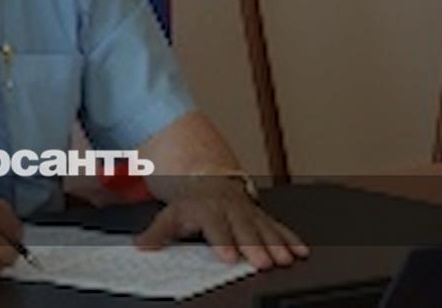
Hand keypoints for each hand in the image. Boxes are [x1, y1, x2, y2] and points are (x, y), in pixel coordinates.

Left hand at [134, 178, 308, 269]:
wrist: (209, 180)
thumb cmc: (191, 203)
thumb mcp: (171, 214)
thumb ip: (158, 233)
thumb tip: (141, 247)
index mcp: (207, 209)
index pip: (215, 227)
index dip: (223, 241)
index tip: (229, 256)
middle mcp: (231, 209)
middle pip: (244, 229)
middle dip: (256, 246)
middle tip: (264, 262)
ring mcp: (248, 212)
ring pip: (265, 228)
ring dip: (277, 244)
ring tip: (286, 258)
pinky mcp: (262, 215)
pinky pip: (279, 227)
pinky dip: (291, 238)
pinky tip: (300, 250)